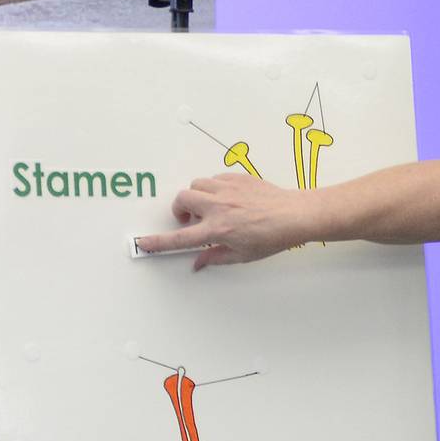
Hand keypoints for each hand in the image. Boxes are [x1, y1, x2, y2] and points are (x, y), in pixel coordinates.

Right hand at [133, 174, 313, 269]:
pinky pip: (214, 178)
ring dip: (197, 197)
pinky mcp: (236, 178)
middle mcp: (218, 207)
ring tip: (211, 208)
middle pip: (181, 200)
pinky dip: (214, 188)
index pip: (181, 238)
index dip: (160, 242)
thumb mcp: (244, 254)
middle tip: (191, 219)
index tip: (145, 242)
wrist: (294, 215)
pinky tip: (227, 199)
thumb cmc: (273, 237)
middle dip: (180, 210)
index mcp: (218, 230)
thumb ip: (216, 257)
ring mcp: (226, 190)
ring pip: (196, 185)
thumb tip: (199, 262)